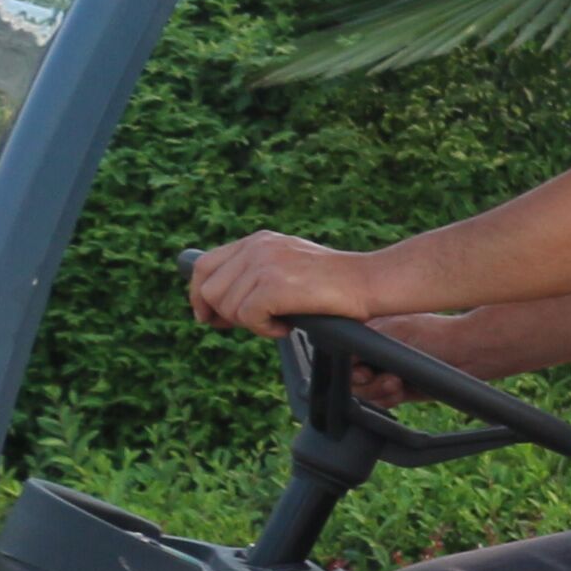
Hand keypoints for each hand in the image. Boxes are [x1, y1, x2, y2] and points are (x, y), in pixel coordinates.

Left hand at [185, 232, 385, 334]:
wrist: (371, 282)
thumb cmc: (337, 283)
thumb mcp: (289, 265)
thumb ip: (256, 272)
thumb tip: (216, 304)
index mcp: (259, 240)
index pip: (204, 265)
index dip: (199, 294)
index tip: (209, 315)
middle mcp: (257, 248)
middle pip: (209, 289)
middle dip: (223, 315)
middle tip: (252, 325)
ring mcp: (265, 265)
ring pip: (226, 306)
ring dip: (250, 324)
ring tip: (280, 322)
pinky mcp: (274, 286)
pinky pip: (247, 318)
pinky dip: (265, 330)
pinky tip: (286, 327)